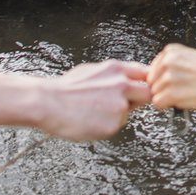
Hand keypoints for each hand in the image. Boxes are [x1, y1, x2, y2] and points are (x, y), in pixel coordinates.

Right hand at [35, 59, 149, 139]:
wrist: (48, 103)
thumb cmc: (66, 88)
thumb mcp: (93, 70)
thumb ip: (114, 74)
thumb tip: (129, 77)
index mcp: (116, 69)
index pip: (145, 73)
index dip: (144, 82)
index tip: (139, 88)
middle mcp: (121, 85)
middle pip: (147, 93)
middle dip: (139, 99)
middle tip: (122, 103)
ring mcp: (118, 106)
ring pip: (129, 111)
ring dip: (118, 113)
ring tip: (94, 111)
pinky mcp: (113, 124)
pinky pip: (116, 125)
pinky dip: (106, 125)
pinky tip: (90, 120)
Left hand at [148, 44, 195, 110]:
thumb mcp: (187, 59)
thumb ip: (168, 64)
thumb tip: (149, 74)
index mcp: (171, 51)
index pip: (153, 69)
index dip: (161, 77)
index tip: (173, 80)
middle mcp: (168, 62)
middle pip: (152, 81)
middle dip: (163, 87)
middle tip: (180, 87)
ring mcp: (169, 77)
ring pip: (155, 93)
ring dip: (166, 96)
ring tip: (183, 91)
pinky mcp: (171, 92)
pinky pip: (158, 102)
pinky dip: (167, 104)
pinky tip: (180, 98)